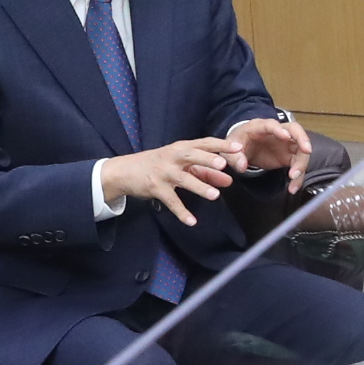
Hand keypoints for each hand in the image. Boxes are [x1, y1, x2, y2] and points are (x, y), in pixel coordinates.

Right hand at [98, 139, 236, 223]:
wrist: (125, 171)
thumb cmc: (158, 164)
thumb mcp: (180, 163)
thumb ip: (205, 171)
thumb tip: (228, 180)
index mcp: (181, 148)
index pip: (204, 143)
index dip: (221, 145)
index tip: (238, 148)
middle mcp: (173, 157)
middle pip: (192, 156)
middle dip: (207, 160)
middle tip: (223, 165)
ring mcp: (164, 173)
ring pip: (183, 180)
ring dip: (199, 187)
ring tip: (214, 195)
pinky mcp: (156, 188)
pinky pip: (171, 201)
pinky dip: (181, 212)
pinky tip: (192, 221)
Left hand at [225, 114, 312, 187]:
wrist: (243, 148)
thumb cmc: (237, 144)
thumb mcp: (228, 149)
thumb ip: (233, 156)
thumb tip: (242, 166)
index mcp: (259, 126)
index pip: (271, 125)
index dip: (279, 129)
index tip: (285, 136)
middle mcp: (277, 132)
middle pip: (295, 130)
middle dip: (302, 139)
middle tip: (307, 150)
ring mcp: (286, 143)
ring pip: (301, 149)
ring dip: (302, 163)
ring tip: (294, 177)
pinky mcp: (289, 156)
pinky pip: (298, 164)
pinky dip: (298, 176)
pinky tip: (293, 187)